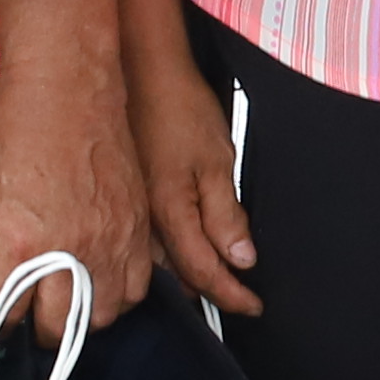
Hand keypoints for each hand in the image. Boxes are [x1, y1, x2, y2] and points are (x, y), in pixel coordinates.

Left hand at [0, 53, 157, 344]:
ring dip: (84, 319)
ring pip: (105, 316)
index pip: (9, 317)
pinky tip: (101, 281)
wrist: (68, 86)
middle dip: (41, 330)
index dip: (0, 323)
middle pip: (60, 328)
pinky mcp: (138, 230)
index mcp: (21, 247)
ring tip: (69, 300)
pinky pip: (137, 287)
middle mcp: (70, 255)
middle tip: (32, 315)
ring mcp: (110, 244)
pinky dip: (118, 296)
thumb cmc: (13, 133)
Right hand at [133, 40, 261, 318]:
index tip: (253, 306)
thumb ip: (226, 216)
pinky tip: (185, 253)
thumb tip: (241, 260)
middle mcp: (144, 223)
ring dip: (190, 277)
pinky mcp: (126, 202)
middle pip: (181, 277)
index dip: (232, 295)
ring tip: (217, 285)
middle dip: (212, 292)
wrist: (141, 74)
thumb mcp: (216, 161)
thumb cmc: (180, 109)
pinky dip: (172, 257)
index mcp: (170, 214)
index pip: (205, 273)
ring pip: (162, 266)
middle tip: (240, 300)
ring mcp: (131, 214)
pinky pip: (148, 245)